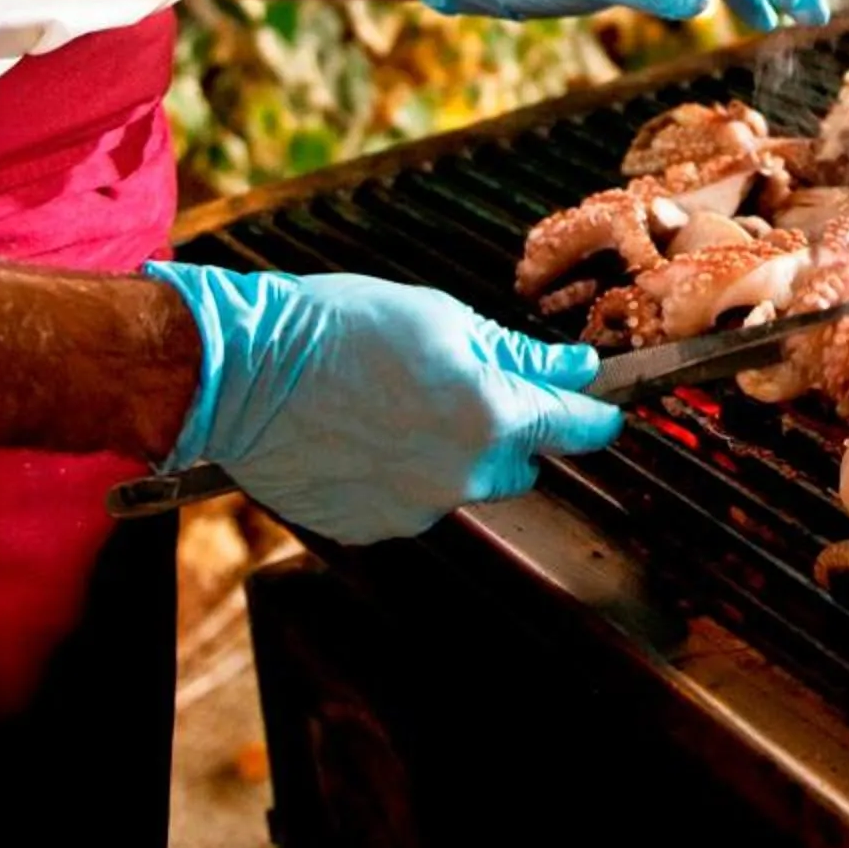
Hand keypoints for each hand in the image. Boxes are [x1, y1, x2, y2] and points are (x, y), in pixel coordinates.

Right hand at [145, 263, 619, 543]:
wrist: (242, 371)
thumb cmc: (339, 329)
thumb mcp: (443, 321)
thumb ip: (517, 356)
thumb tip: (575, 370)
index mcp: (488, 416)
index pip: (572, 427)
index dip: (595, 415)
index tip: (605, 408)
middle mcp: (460, 474)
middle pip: (521, 464)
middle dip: (512, 431)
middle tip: (471, 386)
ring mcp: (413, 508)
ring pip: (464, 483)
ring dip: (454, 452)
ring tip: (401, 404)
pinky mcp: (371, 526)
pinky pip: (412, 501)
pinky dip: (403, 474)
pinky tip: (367, 434)